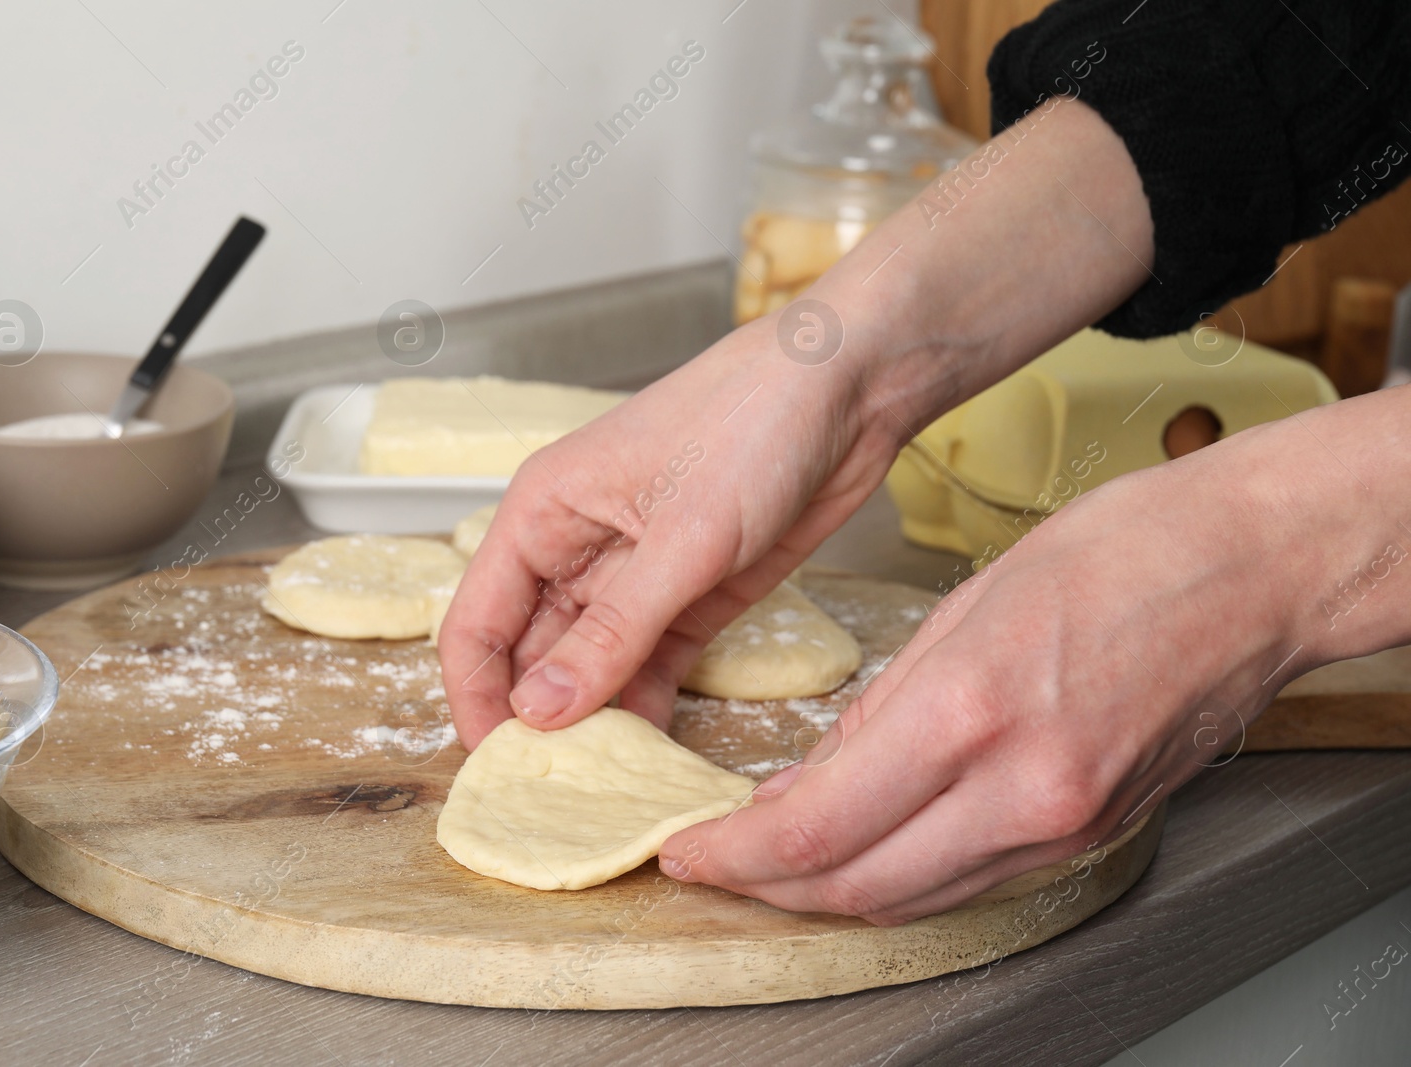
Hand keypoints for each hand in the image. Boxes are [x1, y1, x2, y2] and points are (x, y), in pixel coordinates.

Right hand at [438, 315, 901, 748]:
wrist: (850, 388)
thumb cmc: (754, 420)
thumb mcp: (682, 536)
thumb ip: (610, 630)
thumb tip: (539, 709)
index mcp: (541, 514)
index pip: (475, 624)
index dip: (477, 700)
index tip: (498, 769)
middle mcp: (575, 549)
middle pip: (526, 656)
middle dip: (535, 725)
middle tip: (552, 799)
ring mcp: (634, 576)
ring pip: (587, 670)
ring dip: (591, 726)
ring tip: (602, 792)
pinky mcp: (690, 597)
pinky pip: (647, 667)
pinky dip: (645, 711)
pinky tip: (651, 759)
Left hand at [659, 425, 1316, 922]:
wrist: (1253, 573)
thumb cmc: (1123, 553)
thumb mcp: (965, 604)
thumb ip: (880, 708)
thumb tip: (809, 781)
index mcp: (972, 711)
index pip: (817, 828)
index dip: (732, 855)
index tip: (686, 848)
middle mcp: (1022, 790)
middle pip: (855, 886)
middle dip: (764, 886)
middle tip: (710, 863)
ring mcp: (1062, 825)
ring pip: (911, 898)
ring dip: (827, 890)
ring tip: (769, 861)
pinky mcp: (1089, 836)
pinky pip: (969, 882)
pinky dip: (900, 876)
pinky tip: (862, 849)